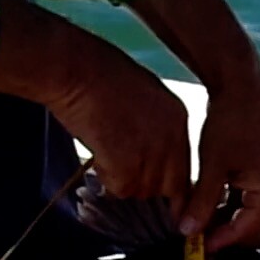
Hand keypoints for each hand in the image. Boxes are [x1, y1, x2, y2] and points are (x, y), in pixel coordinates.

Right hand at [0, 0, 191, 207]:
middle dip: (144, 183)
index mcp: (178, 118)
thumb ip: (155, 126)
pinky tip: (97, 155)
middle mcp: (173, 138)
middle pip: (168, 186)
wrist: (75, 69)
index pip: (184, 168)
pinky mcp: (129, 166)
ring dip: (123, 180)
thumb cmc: (98, 73)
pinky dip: (106, 178)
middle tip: (121, 168)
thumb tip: (148, 152)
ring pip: (142, 190)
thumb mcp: (143, 94)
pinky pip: (120, 188)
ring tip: (105, 151)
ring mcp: (153, 153)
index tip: (153, 185)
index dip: (166, 181)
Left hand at [180, 78, 259, 252]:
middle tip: (194, 241)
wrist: (241, 89)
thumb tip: (187, 231)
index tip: (194, 248)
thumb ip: (202, 202)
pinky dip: (227, 210)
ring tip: (196, 224)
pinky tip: (204, 207)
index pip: (246, 233)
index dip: (219, 243)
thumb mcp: (213, 165)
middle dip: (225, 239)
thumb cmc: (231, 122)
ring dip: (224, 225)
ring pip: (248, 220)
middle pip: (252, 233)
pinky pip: (246, 205)